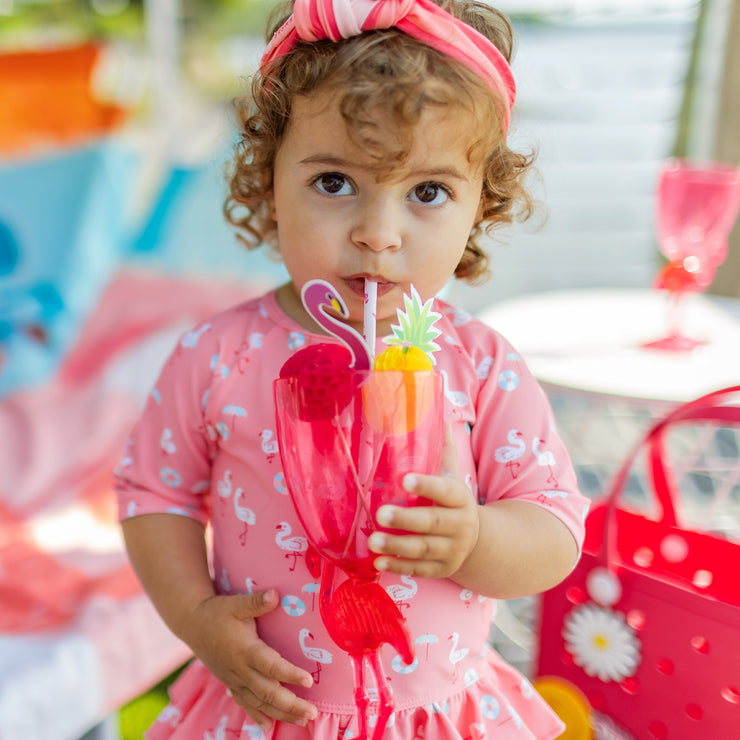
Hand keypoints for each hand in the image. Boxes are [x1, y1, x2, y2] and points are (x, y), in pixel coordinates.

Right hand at [180, 590, 317, 730]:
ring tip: (302, 720)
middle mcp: (240, 669)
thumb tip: (275, 594)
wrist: (191, 625)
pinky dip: (257, 716)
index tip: (309, 681)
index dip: (289, 674)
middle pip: (267, 692)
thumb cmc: (217, 612)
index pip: (271, 665)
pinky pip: (245, 704)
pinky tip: (269, 727)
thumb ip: (256, 602)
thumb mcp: (236, 603)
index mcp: (245, 650)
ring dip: (281, 713)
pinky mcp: (230, 683)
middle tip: (312, 713)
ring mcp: (234, 679)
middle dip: (290, 704)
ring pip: (259, 703)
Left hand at [368, 425, 479, 578]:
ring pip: (423, 549)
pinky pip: (419, 570)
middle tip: (380, 513)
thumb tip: (435, 406)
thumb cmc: (452, 499)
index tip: (405, 480)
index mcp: (459, 498)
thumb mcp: (452, 474)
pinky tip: (377, 564)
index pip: (444, 491)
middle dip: (406, 520)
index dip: (426, 486)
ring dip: (397, 546)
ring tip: (372, 540)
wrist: (477, 540)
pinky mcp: (441, 570)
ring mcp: (451, 550)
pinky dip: (398, 568)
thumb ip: (442, 447)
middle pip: (433, 523)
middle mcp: (459, 525)